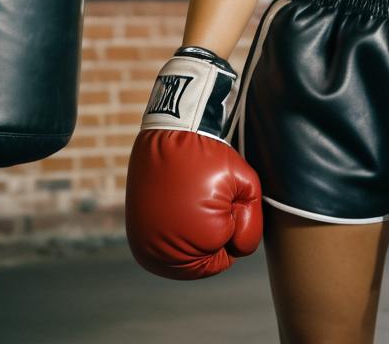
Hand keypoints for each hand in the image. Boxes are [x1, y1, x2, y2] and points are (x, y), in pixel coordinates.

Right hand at [125, 46, 262, 278]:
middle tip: (207, 194)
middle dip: (214, 230)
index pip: (231, 252)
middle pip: (206, 258)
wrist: (170, 130)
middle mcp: (163, 257)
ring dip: (194, 232)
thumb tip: (239, 248)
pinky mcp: (136, 238)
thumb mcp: (247, 185)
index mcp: (196, 246)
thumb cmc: (211, 155)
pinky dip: (176, 229)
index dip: (234, 222)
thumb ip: (252, 223)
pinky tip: (178, 203)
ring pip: (186, 254)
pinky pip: (166, 246)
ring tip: (191, 197)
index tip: (224, 194)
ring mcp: (145, 248)